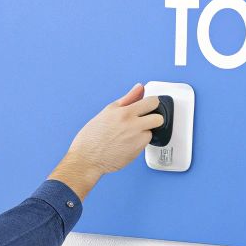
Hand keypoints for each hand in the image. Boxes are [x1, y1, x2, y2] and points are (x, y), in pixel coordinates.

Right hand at [50, 84, 163, 198]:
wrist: (86, 158)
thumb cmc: (93, 135)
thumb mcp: (108, 111)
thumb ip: (128, 98)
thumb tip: (140, 88)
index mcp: (124, 112)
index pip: (152, 102)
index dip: (152, 104)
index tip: (149, 107)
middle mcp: (132, 125)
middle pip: (159, 118)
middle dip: (154, 119)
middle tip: (144, 122)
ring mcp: (136, 139)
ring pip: (152, 132)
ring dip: (145, 133)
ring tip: (130, 135)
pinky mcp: (137, 151)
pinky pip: (146, 144)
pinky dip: (139, 143)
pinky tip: (128, 143)